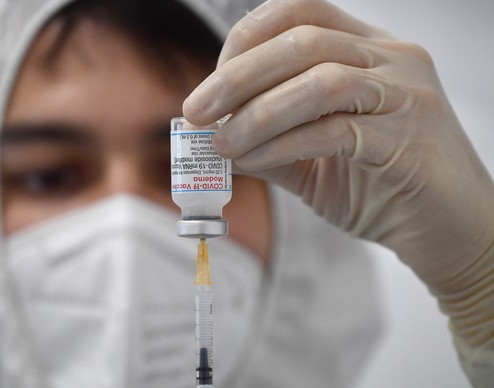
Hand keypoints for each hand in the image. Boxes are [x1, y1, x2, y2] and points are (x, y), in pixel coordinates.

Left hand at [183, 0, 493, 290]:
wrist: (445, 233)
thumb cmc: (382, 189)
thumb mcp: (314, 160)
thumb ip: (271, 140)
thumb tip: (214, 134)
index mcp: (368, 51)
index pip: (301, 13)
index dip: (247, 41)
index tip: (211, 84)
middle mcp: (393, 60)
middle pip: (304, 41)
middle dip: (238, 76)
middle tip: (196, 110)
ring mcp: (407, 95)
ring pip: (322, 81)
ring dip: (259, 113)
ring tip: (223, 144)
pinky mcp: (410, 138)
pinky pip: (336, 131)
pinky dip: (284, 145)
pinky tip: (256, 162)